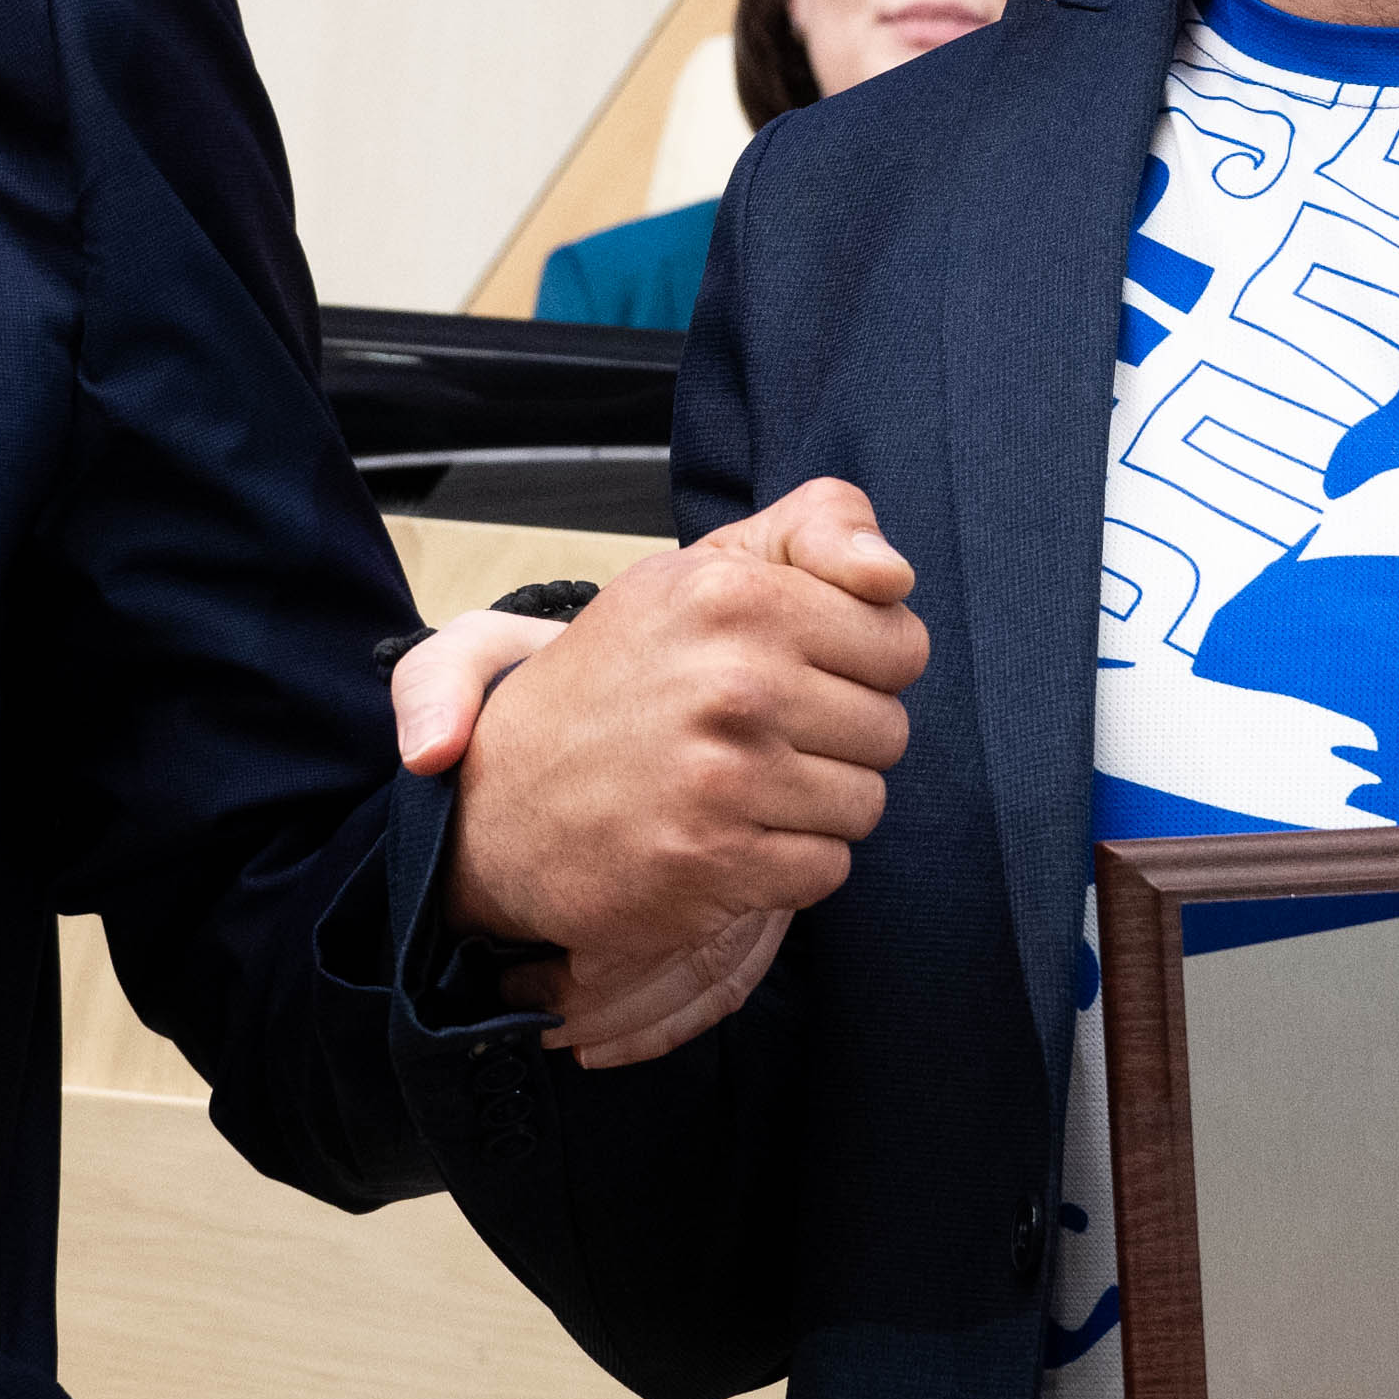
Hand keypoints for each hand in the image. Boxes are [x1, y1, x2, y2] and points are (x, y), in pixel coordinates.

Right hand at [442, 481, 925, 1026]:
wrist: (497, 797)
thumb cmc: (619, 680)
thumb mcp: (702, 570)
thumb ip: (815, 529)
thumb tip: (893, 573)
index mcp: (733, 595)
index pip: (901, 643)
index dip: (861, 666)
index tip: (796, 672)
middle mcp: (731, 680)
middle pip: (889, 730)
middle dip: (836, 740)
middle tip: (751, 734)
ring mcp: (721, 777)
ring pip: (865, 804)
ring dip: (812, 806)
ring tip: (736, 785)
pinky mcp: (712, 861)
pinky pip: (826, 869)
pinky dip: (785, 863)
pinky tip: (725, 836)